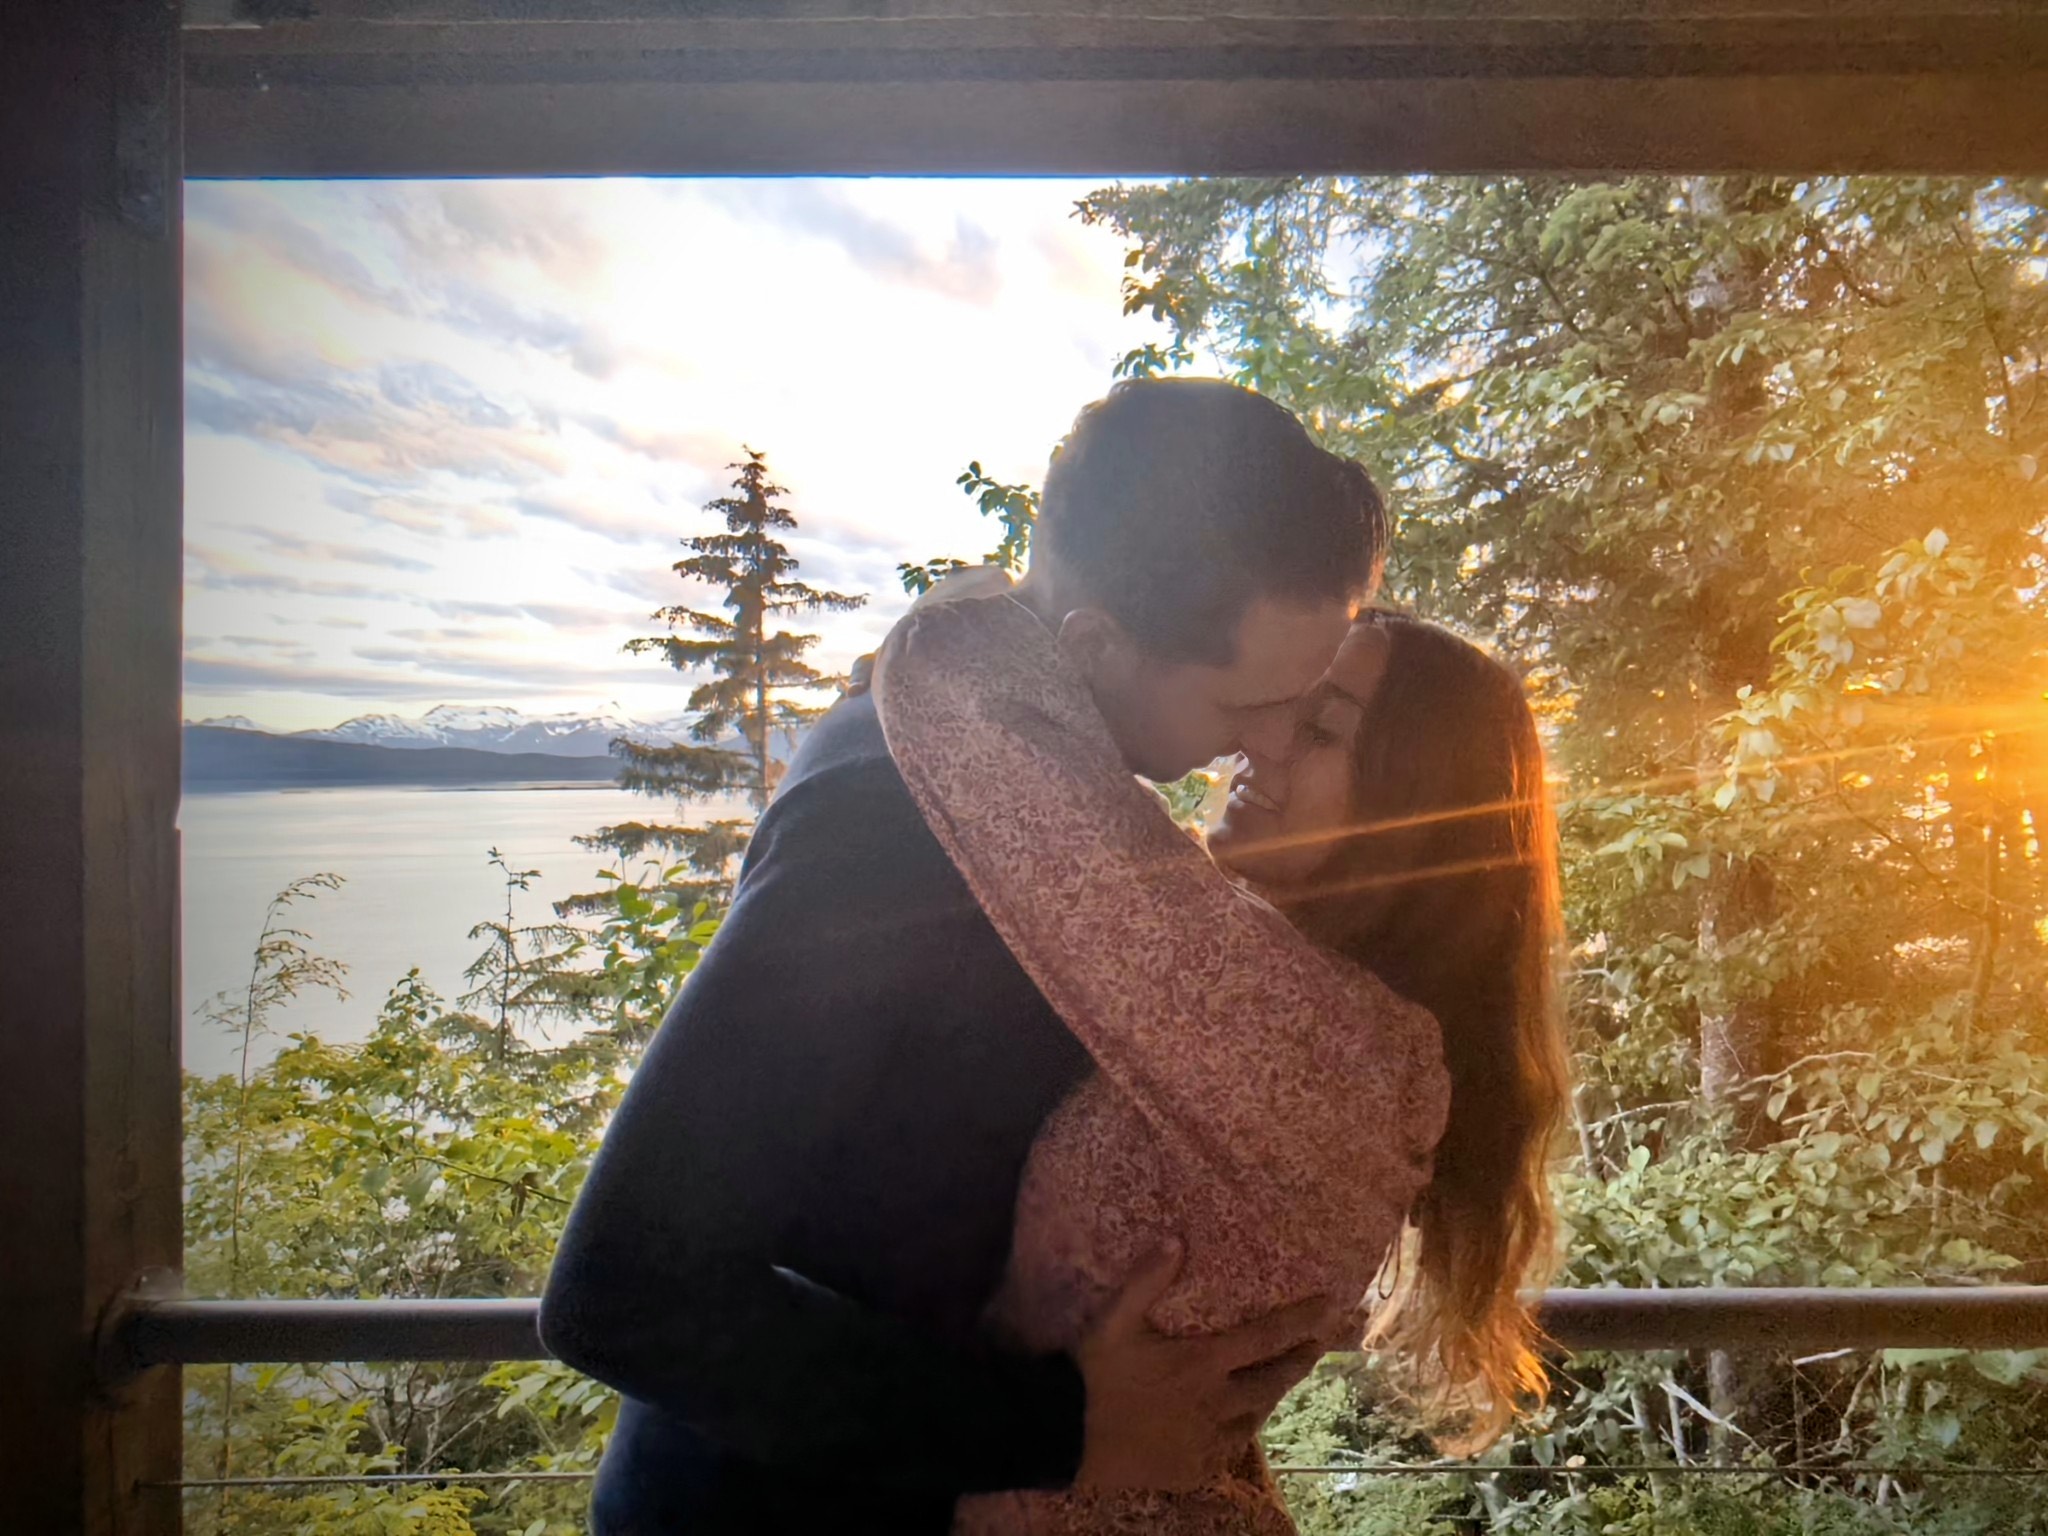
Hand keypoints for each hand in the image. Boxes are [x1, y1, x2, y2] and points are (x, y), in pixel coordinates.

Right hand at [1072, 1241, 1339, 1491]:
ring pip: (1256, 1416)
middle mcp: (1215, 1402)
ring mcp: (1207, 1439)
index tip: (1328, 1306)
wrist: (1068, 1436)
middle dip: (1299, 1361)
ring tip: (1282, 1380)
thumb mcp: (1114, 1319)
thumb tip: (1176, 1239)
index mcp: (1202, 1363)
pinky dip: (1242, 1430)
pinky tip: (1241, 1422)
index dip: (1300, 1321)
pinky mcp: (1195, 1468)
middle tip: (1318, 1345)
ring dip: (1272, 1395)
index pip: (1265, 1338)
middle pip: (1272, 1381)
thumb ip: (1146, 1280)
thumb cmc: (1093, 1372)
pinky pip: (1230, 1449)